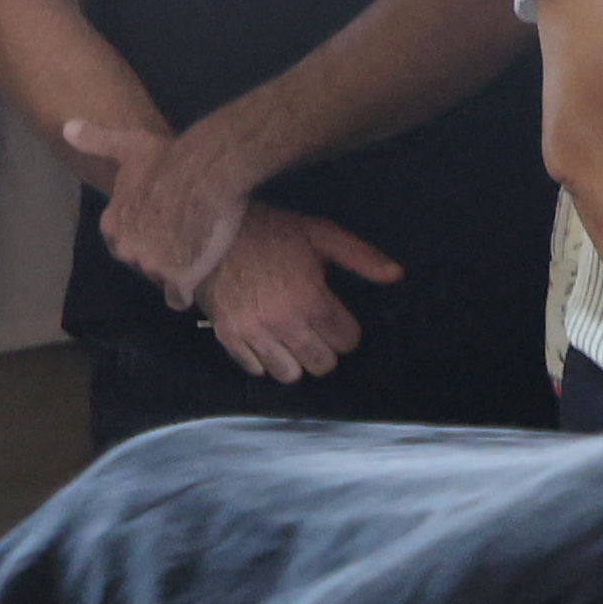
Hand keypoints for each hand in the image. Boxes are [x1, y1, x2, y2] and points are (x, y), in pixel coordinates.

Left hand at [64, 110, 267, 306]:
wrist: (207, 174)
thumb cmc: (168, 159)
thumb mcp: (129, 146)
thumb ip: (97, 140)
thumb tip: (68, 128)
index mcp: (113, 225)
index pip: (123, 242)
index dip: (145, 234)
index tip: (162, 225)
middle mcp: (128, 248)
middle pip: (142, 261)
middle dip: (159, 254)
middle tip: (183, 237)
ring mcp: (153, 265)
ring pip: (161, 276)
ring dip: (176, 268)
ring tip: (196, 250)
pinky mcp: (180, 276)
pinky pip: (176, 296)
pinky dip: (184, 292)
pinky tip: (196, 277)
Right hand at [189, 201, 399, 381]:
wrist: (205, 229)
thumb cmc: (268, 230)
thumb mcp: (319, 233)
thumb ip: (360, 256)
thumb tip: (397, 275)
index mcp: (312, 299)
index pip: (346, 341)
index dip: (345, 330)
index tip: (335, 318)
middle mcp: (284, 322)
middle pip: (321, 364)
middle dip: (324, 349)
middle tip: (314, 330)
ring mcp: (253, 332)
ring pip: (289, 374)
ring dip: (295, 360)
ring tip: (290, 339)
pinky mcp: (227, 335)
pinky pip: (255, 369)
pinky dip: (264, 361)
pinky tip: (265, 342)